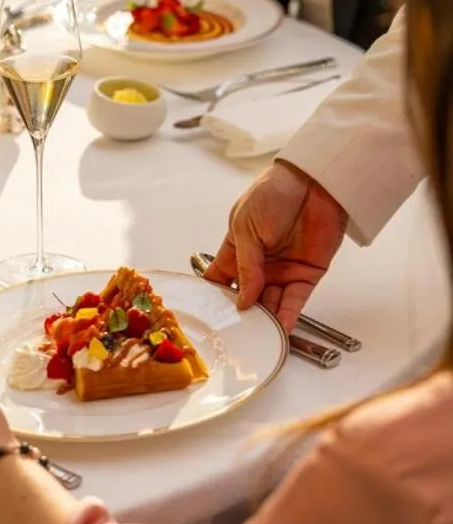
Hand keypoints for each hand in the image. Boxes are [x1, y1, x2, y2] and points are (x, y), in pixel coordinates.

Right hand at [205, 161, 347, 330]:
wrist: (315, 183)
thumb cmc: (274, 193)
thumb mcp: (247, 227)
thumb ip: (246, 266)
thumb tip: (241, 300)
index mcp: (237, 250)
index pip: (220, 281)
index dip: (213, 299)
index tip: (207, 319)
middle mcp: (258, 265)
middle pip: (246, 300)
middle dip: (241, 318)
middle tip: (235, 338)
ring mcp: (282, 272)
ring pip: (270, 305)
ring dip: (264, 322)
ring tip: (257, 340)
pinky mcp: (305, 276)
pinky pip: (294, 302)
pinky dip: (287, 317)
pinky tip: (279, 331)